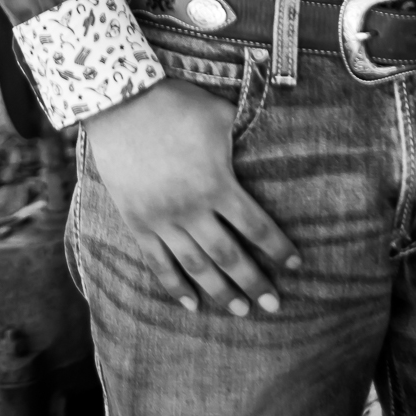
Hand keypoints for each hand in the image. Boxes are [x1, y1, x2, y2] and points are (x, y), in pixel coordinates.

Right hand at [81, 77, 299, 315]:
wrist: (121, 103)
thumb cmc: (176, 105)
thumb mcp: (219, 115)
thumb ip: (245, 136)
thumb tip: (272, 142)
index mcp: (217, 184)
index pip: (255, 226)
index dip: (277, 248)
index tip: (295, 265)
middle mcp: (192, 209)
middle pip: (229, 256)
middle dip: (254, 283)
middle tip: (274, 306)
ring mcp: (162, 219)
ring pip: (196, 266)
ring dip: (220, 291)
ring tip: (240, 311)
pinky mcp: (137, 221)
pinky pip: (158, 262)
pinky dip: (174, 286)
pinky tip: (190, 305)